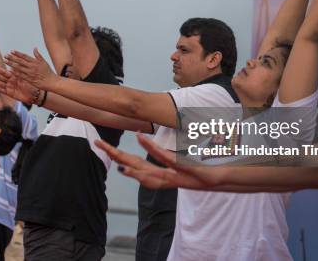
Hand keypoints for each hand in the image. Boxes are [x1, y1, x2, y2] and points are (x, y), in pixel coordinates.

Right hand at [0, 65, 38, 103]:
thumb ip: (18, 72)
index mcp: (14, 76)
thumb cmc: (32, 85)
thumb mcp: (25, 77)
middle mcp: (11, 82)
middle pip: (0, 77)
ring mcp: (10, 87)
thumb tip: (14, 64)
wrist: (35, 94)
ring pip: (0, 83)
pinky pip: (3, 90)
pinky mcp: (10, 94)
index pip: (5, 72)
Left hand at [4, 48, 55, 89]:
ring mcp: (30, 73)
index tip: (12, 51)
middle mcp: (32, 66)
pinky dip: (15, 72)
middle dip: (12, 58)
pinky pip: (20, 75)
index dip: (18, 54)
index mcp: (35, 62)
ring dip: (11, 64)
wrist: (51, 81)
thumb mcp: (44, 62)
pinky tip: (9, 70)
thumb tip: (34, 48)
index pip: (24, 56)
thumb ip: (38, 55)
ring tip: (5, 61)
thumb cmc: (48, 71)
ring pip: (19, 68)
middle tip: (5, 55)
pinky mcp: (29, 79)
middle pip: (20, 61)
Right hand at [93, 135, 208, 189]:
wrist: (221, 180)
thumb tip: (154, 147)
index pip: (133, 164)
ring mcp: (172, 174)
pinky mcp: (183, 168)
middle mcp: (163, 177)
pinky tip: (140, 137)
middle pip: (133, 167)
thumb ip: (166, 157)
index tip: (101, 146)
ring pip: (145, 169)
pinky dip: (151, 148)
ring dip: (128, 160)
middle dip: (114, 156)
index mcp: (160, 174)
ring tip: (113, 151)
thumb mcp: (181, 163)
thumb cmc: (201, 170)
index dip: (116, 156)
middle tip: (97, 144)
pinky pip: (164, 157)